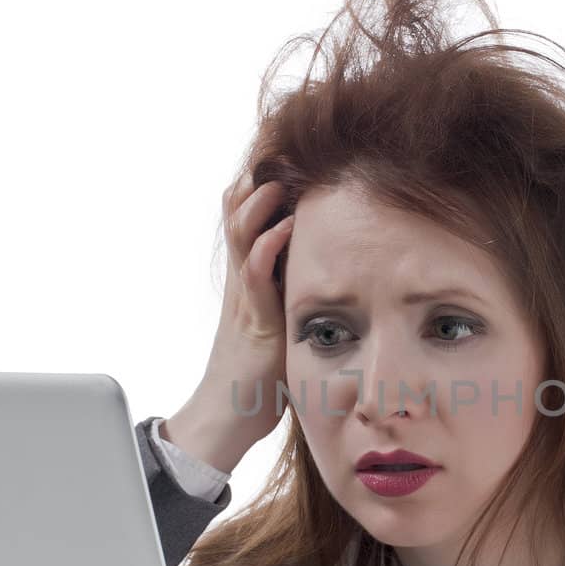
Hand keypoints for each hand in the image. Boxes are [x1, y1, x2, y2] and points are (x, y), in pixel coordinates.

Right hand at [163, 168, 294, 473]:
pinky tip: (287, 226)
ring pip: (242, 232)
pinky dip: (268, 246)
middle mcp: (243, 279)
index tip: (291, 155)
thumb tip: (339, 283)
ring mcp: (243, 297)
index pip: (250, 216)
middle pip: (240, 212)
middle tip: (283, 148)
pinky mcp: (251, 319)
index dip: (264, 185)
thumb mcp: (284, 325)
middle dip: (259, 179)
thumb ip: (301, 299)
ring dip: (260, 202)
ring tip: (279, 175)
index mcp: (251, 278)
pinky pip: (253, 273)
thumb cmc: (258, 377)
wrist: (225, 417)